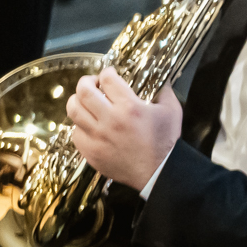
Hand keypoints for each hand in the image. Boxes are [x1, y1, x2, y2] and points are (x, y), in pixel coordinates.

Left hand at [64, 67, 180, 190]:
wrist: (159, 173)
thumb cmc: (165, 143)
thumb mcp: (172, 112)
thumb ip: (164, 91)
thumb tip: (160, 78)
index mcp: (130, 108)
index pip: (107, 79)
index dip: (107, 72)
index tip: (109, 75)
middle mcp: (111, 120)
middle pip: (84, 91)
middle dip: (86, 82)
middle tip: (92, 84)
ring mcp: (98, 137)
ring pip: (74, 110)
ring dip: (77, 101)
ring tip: (85, 102)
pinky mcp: (91, 151)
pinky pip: (76, 133)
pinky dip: (81, 126)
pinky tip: (90, 125)